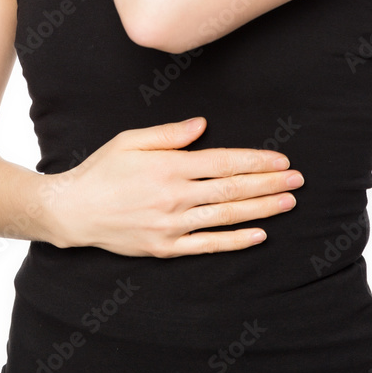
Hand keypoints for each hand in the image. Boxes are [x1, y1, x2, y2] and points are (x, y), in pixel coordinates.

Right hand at [43, 117, 303, 256]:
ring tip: (288, 202)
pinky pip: (208, 244)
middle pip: (232, 190)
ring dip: (261, 209)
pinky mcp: (166, 247)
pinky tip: (259, 234)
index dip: (255, 161)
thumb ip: (169, 134)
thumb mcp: (131, 140)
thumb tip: (203, 125)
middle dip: (268, 183)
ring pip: (226, 217)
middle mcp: (174, 197)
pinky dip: (235, 240)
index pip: (223, 163)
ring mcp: (172, 226)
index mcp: (168, 167)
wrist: (74, 211)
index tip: (280, 160)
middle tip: (297, 180)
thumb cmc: (102, 170)